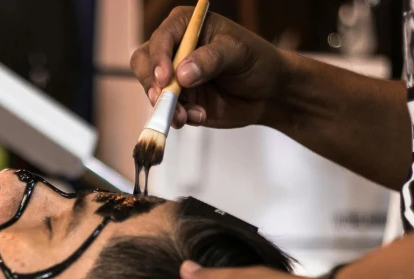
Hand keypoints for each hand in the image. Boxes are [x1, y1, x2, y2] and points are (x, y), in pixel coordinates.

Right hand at [130, 8, 289, 128]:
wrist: (268, 92)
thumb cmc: (257, 60)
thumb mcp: (238, 52)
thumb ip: (211, 59)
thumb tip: (182, 74)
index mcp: (185, 27)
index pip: (160, 39)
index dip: (158, 58)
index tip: (166, 79)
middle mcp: (174, 51)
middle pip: (145, 65)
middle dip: (152, 85)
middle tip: (164, 100)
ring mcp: (174, 78)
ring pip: (153, 92)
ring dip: (167, 107)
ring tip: (186, 116)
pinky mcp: (179, 101)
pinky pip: (168, 111)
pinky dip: (179, 117)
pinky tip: (199, 116)